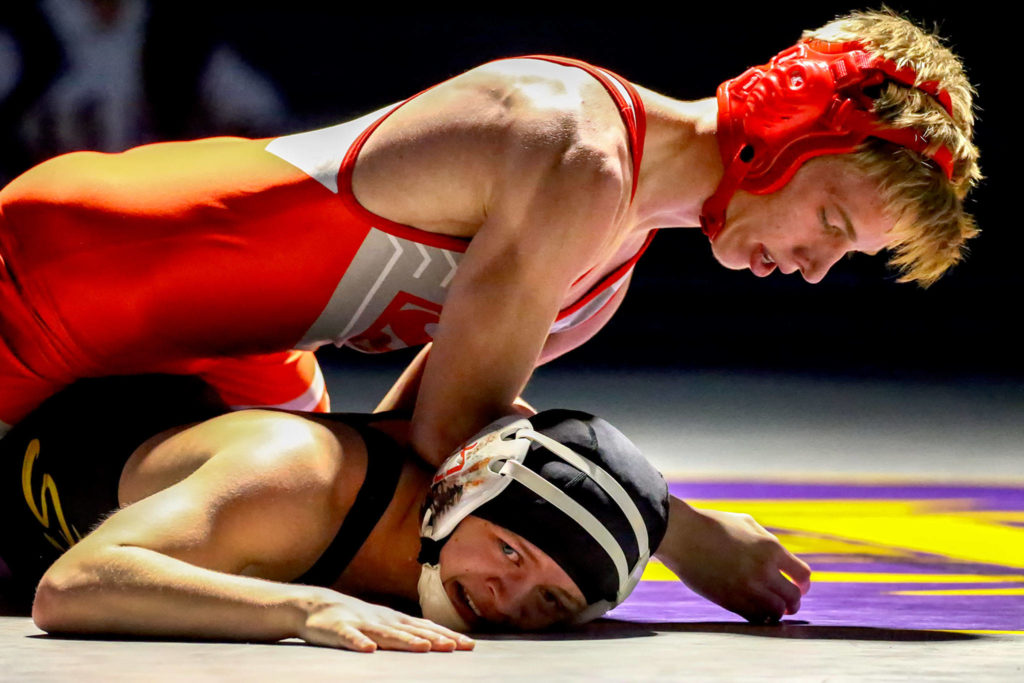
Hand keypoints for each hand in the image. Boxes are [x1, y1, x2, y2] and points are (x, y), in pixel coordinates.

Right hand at [299, 592, 475, 652]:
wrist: (315, 605)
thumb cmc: (354, 618)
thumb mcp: (384, 623)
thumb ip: (407, 631)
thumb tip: (438, 640)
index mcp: (394, 620)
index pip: (426, 628)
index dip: (446, 636)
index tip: (469, 645)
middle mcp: (383, 620)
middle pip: (412, 631)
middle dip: (435, 639)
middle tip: (456, 647)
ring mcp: (361, 624)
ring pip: (386, 634)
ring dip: (405, 641)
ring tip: (424, 648)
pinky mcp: (338, 630)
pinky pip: (349, 638)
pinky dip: (359, 643)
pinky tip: (368, 650)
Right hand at [655, 497, 810, 622]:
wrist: (682, 534)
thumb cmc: (711, 524)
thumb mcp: (746, 523)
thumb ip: (767, 540)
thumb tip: (780, 558)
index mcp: (771, 548)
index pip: (802, 575)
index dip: (803, 585)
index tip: (799, 587)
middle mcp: (764, 570)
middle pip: (793, 597)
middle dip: (793, 602)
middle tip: (787, 604)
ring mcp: (747, 588)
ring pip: (776, 611)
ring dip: (777, 612)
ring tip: (772, 610)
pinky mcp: (730, 601)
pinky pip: (755, 617)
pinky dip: (759, 617)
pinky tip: (755, 612)